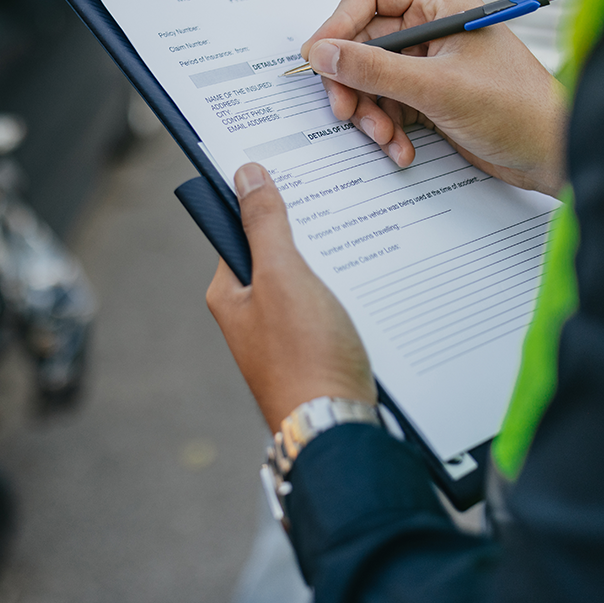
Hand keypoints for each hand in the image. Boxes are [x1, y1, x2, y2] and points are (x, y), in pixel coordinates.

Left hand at [205, 164, 373, 431]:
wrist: (338, 430)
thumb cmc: (304, 356)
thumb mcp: (282, 277)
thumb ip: (264, 224)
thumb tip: (245, 175)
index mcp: (230, 293)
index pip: (243, 229)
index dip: (268, 200)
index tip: (298, 172)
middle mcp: (251, 314)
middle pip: (280, 253)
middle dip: (309, 231)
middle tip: (343, 202)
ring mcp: (283, 335)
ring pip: (309, 280)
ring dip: (334, 261)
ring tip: (364, 238)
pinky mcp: (315, 351)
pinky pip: (330, 307)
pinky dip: (347, 291)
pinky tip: (373, 278)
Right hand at [300, 0, 567, 196]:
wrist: (554, 155)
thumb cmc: (518, 109)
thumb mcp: (437, 88)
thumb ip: (374, 69)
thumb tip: (323, 53)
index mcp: (441, 5)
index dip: (339, 22)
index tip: (319, 56)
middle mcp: (432, 28)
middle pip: (363, 42)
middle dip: (353, 81)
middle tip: (345, 109)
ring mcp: (430, 64)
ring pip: (371, 79)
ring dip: (370, 112)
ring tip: (384, 137)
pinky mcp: (430, 96)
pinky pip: (387, 105)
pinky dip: (387, 128)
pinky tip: (401, 148)